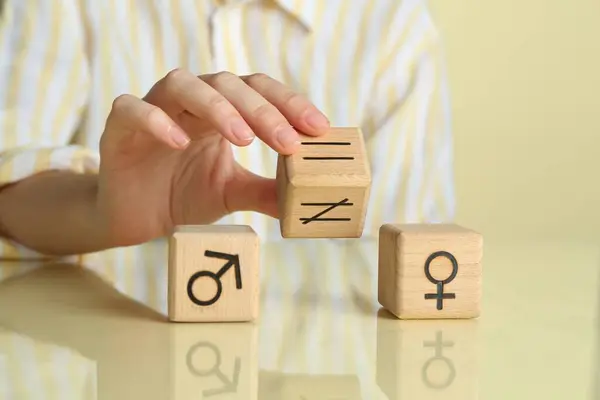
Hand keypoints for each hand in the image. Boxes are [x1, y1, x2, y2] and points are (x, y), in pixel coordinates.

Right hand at [96, 69, 329, 245]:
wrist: (135, 219)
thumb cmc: (183, 195)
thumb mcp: (231, 191)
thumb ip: (265, 190)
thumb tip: (305, 199)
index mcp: (220, 111)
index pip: (258, 91)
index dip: (289, 104)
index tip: (318, 128)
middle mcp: (189, 102)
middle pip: (228, 84)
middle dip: (262, 111)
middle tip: (288, 142)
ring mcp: (154, 109)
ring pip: (183, 84)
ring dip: (217, 106)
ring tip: (244, 137)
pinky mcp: (119, 128)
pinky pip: (132, 109)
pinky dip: (156, 120)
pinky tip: (180, 141)